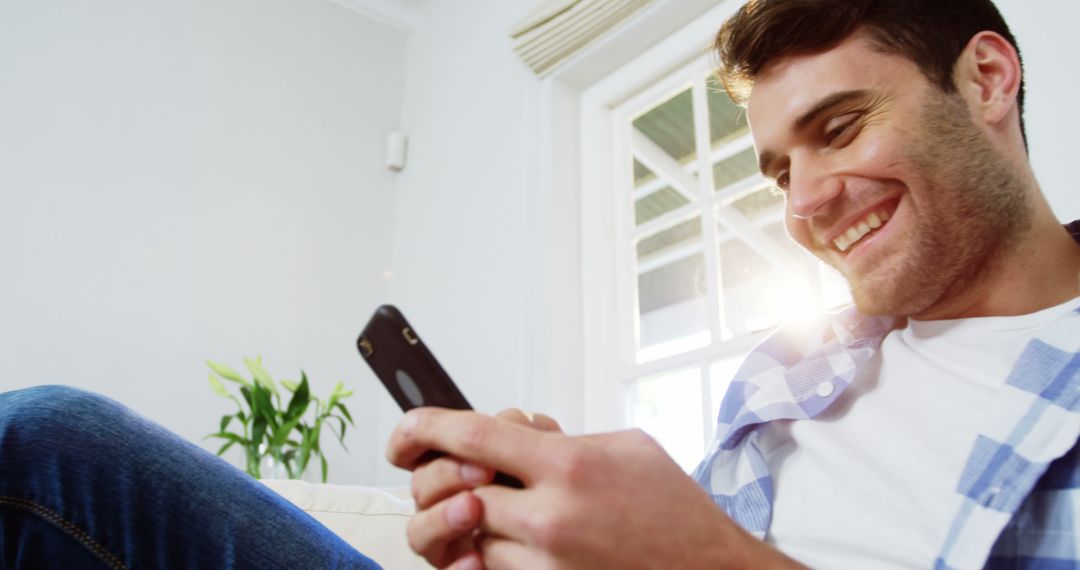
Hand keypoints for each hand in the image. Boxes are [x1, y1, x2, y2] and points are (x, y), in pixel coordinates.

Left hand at [388, 408, 801, 569]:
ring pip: (469, 536)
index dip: (426, 426)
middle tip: (453, 473)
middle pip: (454, 490)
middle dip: (442, 479)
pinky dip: (487, 553)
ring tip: (494, 507)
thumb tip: (516, 435)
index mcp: (569, 465)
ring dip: (470, 519)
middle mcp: (549, 516)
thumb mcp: (625, 446)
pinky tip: (506, 537)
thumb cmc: (673, 509)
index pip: (473, 434)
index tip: (405, 429)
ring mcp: (545, 562)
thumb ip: (562, 439)